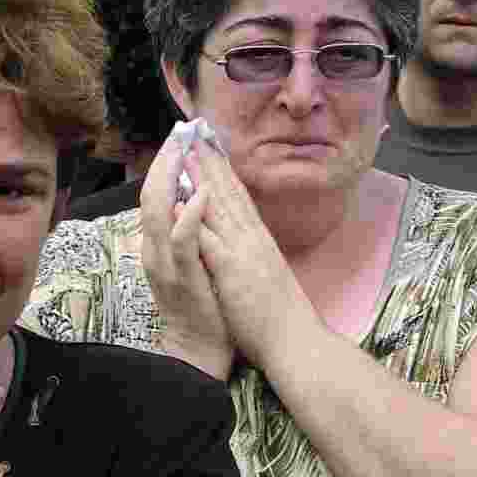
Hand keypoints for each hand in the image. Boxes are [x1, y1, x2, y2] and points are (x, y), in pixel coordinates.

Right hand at [140, 126, 234, 379]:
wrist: (200, 350)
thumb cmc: (200, 303)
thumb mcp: (188, 261)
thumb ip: (184, 231)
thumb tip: (190, 197)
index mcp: (158, 244)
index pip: (156, 194)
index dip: (166, 164)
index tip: (180, 135)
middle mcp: (155, 250)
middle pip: (151, 195)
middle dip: (165, 161)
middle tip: (180, 131)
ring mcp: (166, 264)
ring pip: (159, 212)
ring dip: (173, 177)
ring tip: (184, 148)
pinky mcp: (183, 278)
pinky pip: (183, 242)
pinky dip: (190, 215)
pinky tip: (202, 194)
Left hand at [191, 134, 316, 370]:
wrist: (296, 342)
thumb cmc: (280, 316)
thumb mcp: (266, 275)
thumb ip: (254, 255)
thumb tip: (245, 240)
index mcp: (259, 241)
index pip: (239, 198)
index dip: (223, 172)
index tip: (210, 149)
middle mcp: (253, 239)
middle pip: (228, 193)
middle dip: (210, 162)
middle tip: (194, 134)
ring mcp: (244, 252)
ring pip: (219, 206)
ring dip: (201, 177)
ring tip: (185, 151)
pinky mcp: (234, 271)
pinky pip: (209, 240)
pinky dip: (194, 218)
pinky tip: (180, 199)